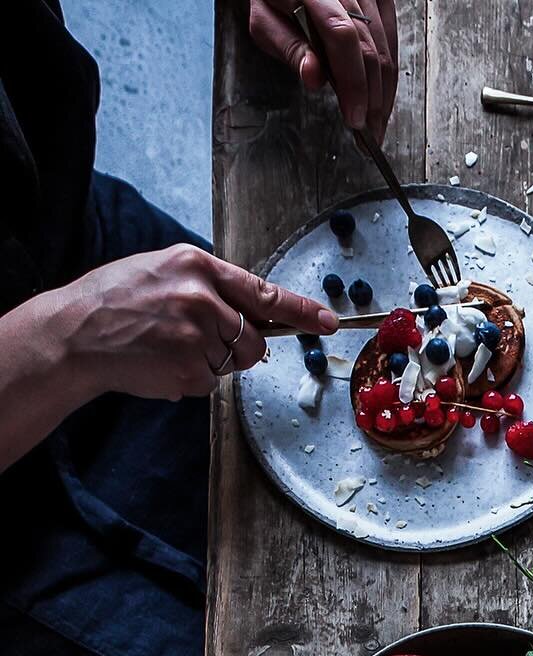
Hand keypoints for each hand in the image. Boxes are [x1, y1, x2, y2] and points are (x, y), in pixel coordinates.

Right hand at [56, 245, 336, 402]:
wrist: (74, 332)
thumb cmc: (117, 300)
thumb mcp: (163, 271)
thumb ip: (209, 286)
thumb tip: (253, 309)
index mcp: (196, 265)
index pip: (262, 292)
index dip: (301, 310)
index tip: (329, 321)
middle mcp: (200, 298)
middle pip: (254, 338)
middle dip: (237, 347)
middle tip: (194, 339)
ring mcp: (195, 336)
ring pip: (234, 363)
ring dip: (211, 362)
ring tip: (168, 346)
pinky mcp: (188, 370)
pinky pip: (211, 383)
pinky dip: (190, 380)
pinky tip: (160, 363)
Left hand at [248, 0, 398, 138]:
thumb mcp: (266, 21)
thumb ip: (289, 48)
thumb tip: (314, 77)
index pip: (343, 37)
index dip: (354, 82)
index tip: (355, 117)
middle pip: (371, 48)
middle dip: (373, 99)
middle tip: (368, 133)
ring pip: (387, 49)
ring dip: (384, 92)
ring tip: (377, 122)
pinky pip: (392, 41)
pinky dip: (389, 73)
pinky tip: (381, 96)